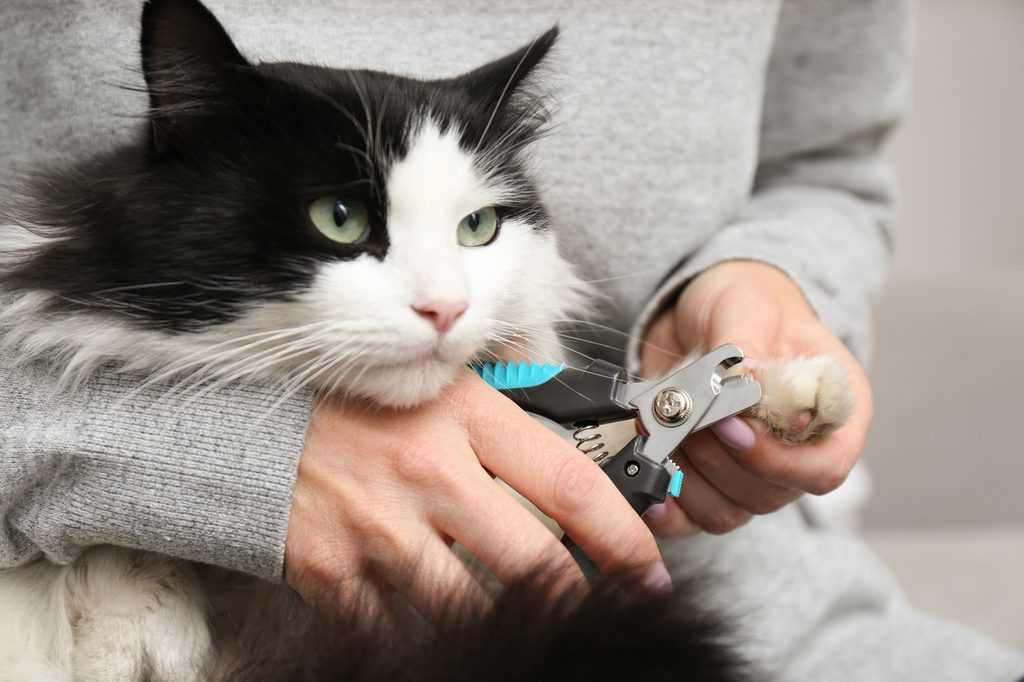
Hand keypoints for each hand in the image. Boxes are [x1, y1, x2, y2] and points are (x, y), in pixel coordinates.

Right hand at [284, 368, 668, 621]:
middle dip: (579, 600)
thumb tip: (579, 471)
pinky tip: (440, 625)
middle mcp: (429, 473)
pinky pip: (400, 630)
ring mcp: (380, 528)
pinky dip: (426, 634)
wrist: (254, 420)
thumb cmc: (362, 402)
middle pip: (533, 563)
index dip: (625, 538)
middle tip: (602, 613)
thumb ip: (508, 426)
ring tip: (524, 621)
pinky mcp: (335, 574)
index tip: (649, 570)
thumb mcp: (444, 389)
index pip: (571, 485)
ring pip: (472, 609)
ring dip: (507, 623)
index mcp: (466, 419)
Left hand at [640, 260, 872, 535]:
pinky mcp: (706, 481)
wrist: (700, 311)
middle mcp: (797, 452)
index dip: (775, 459)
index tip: (731, 426)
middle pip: (768, 494)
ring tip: (659, 425)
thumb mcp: (747, 304)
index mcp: (833, 411)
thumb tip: (744, 379)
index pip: (825, 468)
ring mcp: (751, 474)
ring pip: (726, 513)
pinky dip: (663, 502)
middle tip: (681, 411)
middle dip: (715, 456)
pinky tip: (644, 473)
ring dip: (684, 474)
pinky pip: (688, 519)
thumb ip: (747, 341)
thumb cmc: (745, 303)